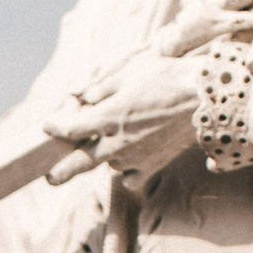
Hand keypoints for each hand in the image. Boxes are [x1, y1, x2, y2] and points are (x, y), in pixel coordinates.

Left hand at [44, 52, 203, 176]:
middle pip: (81, 162)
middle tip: (50, 179)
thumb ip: (99, 89)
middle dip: (63, 170)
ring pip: (109, 163)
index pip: (71, 128)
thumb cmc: (166, 78)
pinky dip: (126, 172)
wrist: (205, 98)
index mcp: (108, 117)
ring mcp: (135, 157)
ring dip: (105, 154)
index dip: (57, 126)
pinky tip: (127, 162)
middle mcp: (117, 142)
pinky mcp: (152, 165)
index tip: (48, 126)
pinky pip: (131, 177)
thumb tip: (79, 96)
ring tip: (115, 139)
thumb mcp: (128, 73)